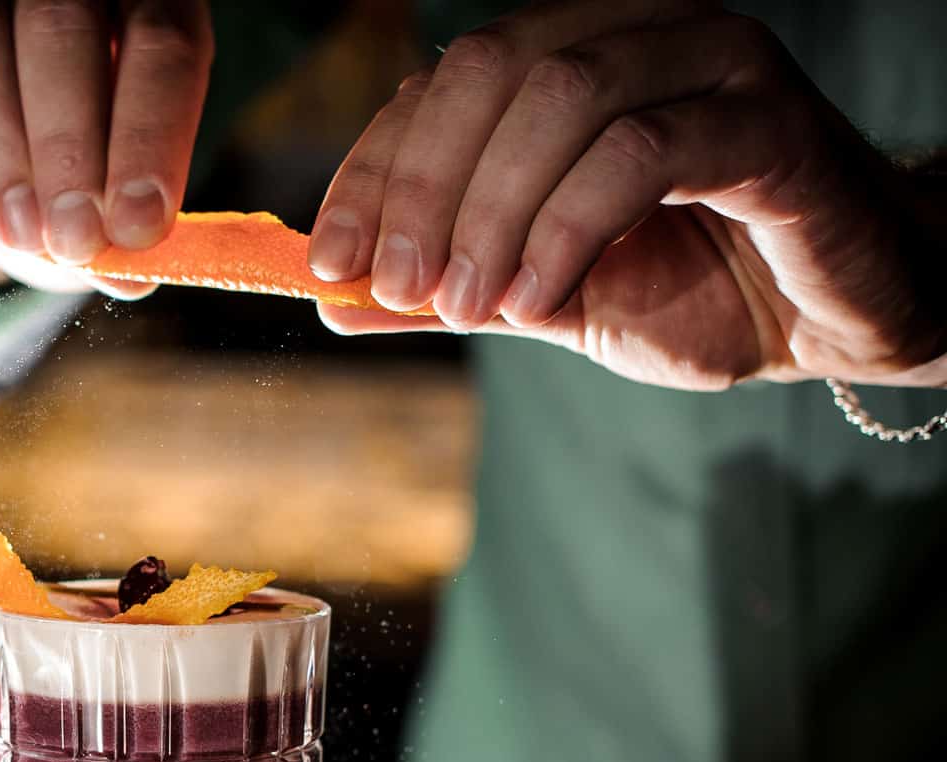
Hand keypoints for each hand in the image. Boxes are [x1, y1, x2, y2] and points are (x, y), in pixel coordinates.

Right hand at [0, 0, 211, 296]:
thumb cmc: (56, 201)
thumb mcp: (100, 225)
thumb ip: (124, 242)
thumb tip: (134, 275)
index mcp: (129, 9)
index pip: (160, 39)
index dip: (152, 131)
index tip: (138, 222)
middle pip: (60, 22)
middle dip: (70, 142)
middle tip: (73, 237)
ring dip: (2, 147)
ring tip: (20, 233)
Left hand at [307, 0, 946, 389]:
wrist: (836, 322)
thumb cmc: (699, 293)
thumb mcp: (547, 299)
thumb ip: (448, 292)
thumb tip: (332, 301)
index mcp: (577, 57)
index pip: (443, 86)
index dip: (374, 171)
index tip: (330, 262)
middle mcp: (642, 34)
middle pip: (490, 71)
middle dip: (422, 187)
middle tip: (400, 287)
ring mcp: (713, 64)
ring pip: (562, 96)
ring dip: (493, 213)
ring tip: (471, 306)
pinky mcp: (769, 123)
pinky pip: (640, 151)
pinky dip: (567, 229)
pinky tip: (540, 297)